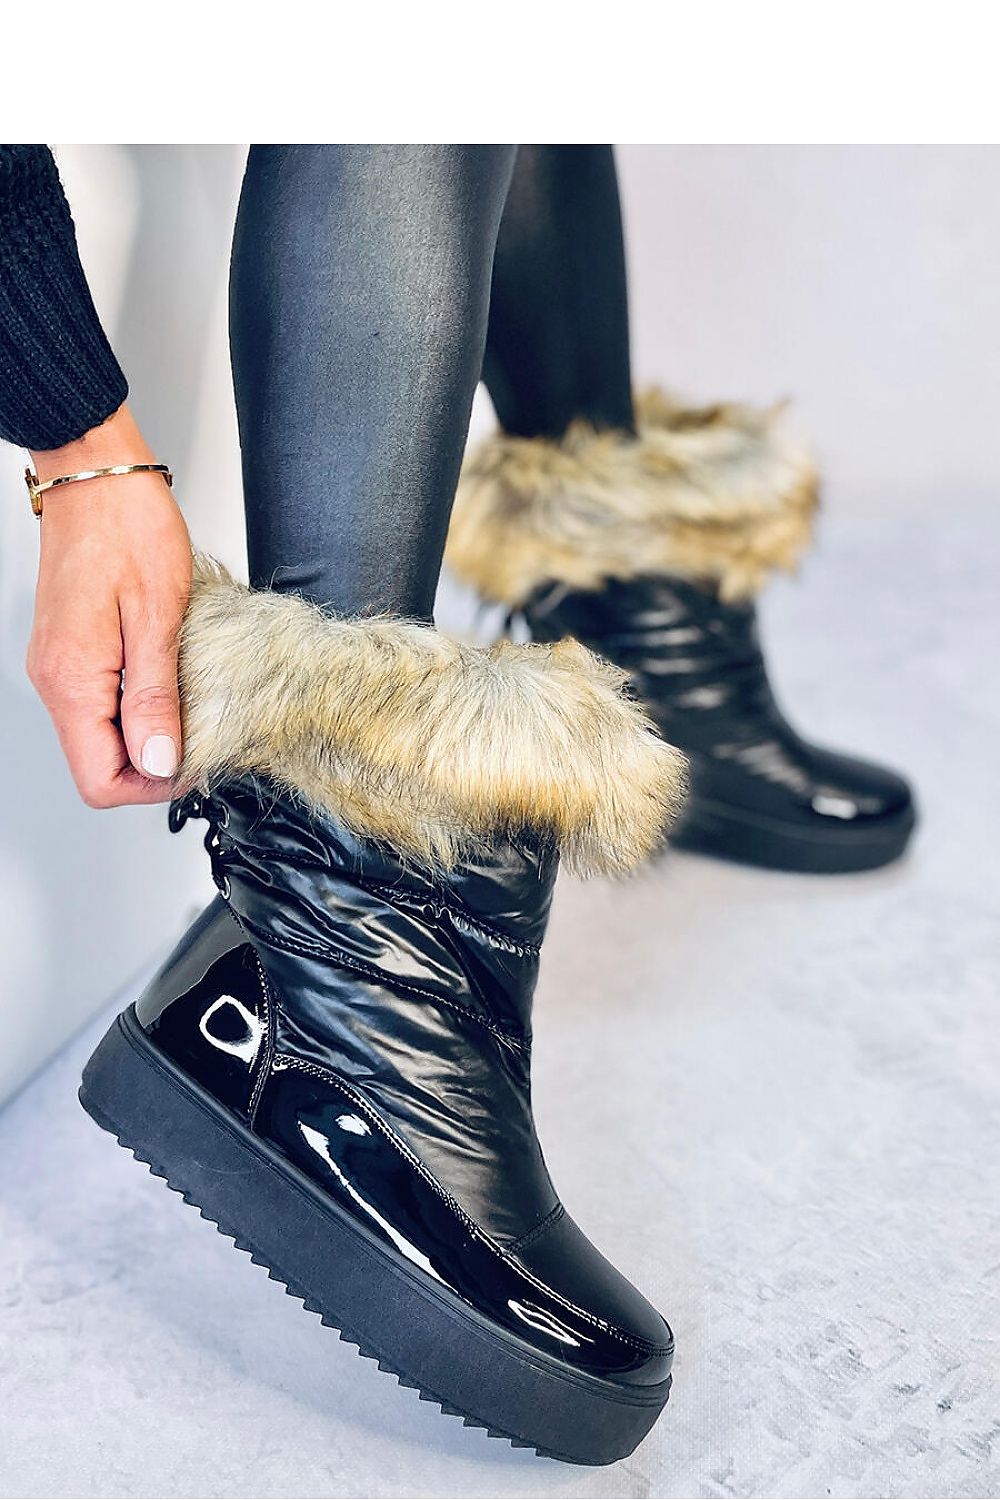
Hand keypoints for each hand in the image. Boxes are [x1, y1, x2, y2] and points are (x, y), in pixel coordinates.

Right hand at [26, 404, 192, 807]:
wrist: (97, 473)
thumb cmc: (127, 526)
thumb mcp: (158, 617)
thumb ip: (156, 697)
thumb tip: (159, 761)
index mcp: (73, 679)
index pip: (99, 779)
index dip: (152, 785)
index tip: (195, 762)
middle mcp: (57, 679)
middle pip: (99, 763)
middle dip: (153, 761)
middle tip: (203, 731)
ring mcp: (61, 664)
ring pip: (101, 734)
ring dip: (148, 729)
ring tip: (190, 698)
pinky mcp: (73, 648)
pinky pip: (101, 701)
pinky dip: (138, 702)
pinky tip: (169, 675)